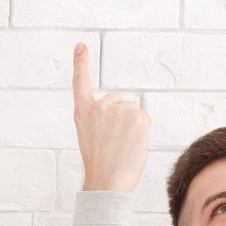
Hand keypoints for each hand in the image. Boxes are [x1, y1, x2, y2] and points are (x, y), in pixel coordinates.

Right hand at [72, 44, 150, 192]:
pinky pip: (144, 119)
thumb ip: (101, 119)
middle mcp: (99, 107)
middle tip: (115, 141)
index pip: (80, 82)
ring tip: (123, 145)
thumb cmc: (100, 163)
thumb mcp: (90, 136)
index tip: (81, 45)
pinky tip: (132, 144)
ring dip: (133, 126)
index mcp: (82, 112)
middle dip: (121, 117)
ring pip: (133, 112)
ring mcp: (118, 110)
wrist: (107, 180)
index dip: (81, 63)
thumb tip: (125, 114)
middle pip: (119, 101)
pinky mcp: (137, 117)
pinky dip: (142, 131)